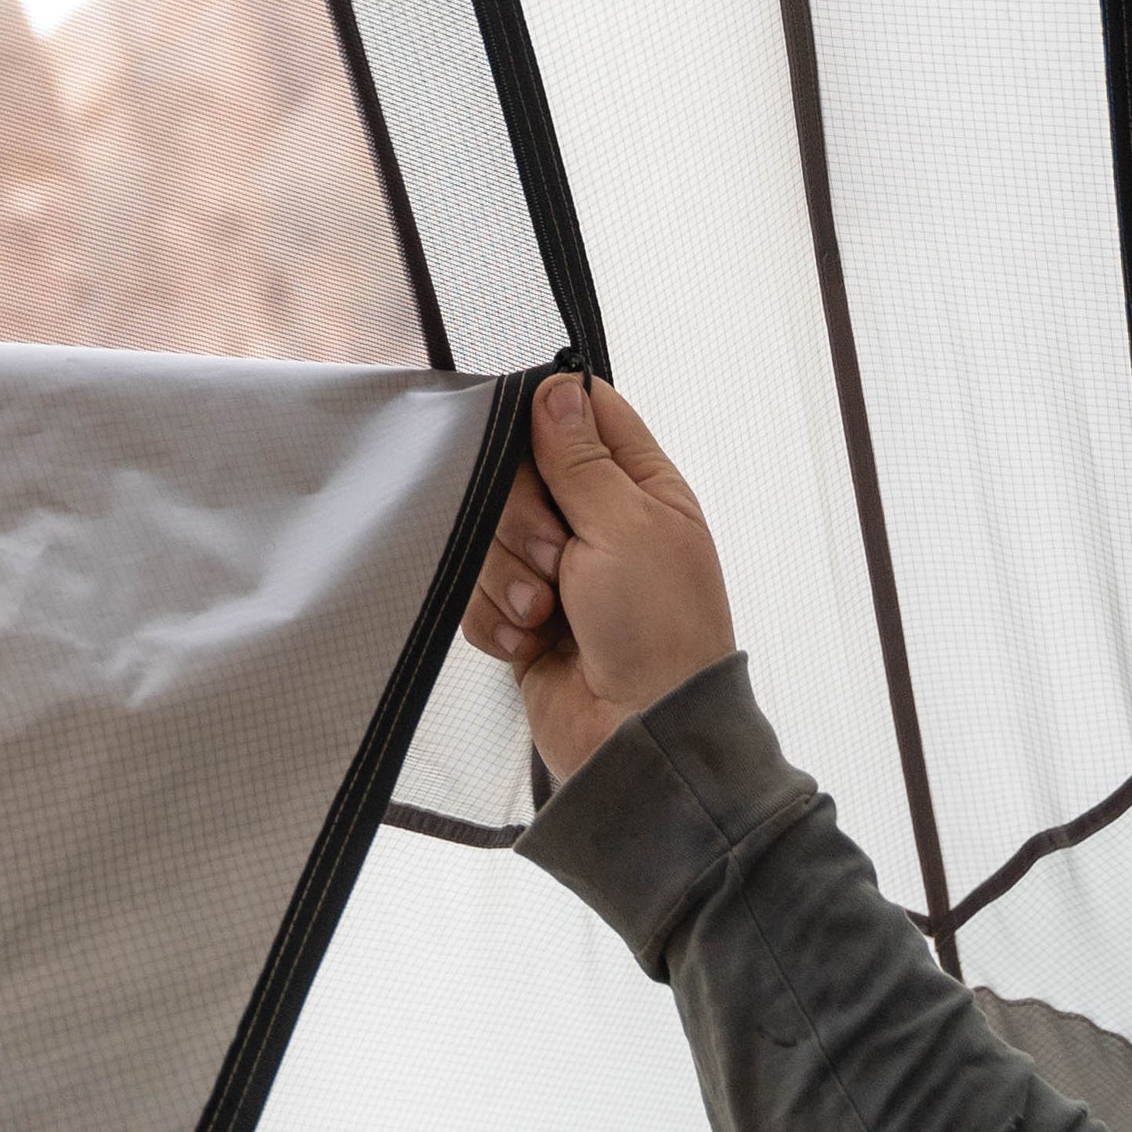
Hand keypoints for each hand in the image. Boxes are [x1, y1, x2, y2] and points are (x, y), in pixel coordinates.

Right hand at [459, 372, 734, 785]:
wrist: (637, 743)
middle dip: (523, 520)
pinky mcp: (521, 618)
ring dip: (509, 576)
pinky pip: (475, 590)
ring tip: (546, 616)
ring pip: (489, 534)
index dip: (548, 415)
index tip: (525, 438)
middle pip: (519, 473)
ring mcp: (557, 572)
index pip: (586, 413)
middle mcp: (597, 522)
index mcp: (639, 488)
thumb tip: (557, 388)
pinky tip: (530, 644)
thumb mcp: (626, 528)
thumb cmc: (657, 632)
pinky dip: (496, 618)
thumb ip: (582, 459)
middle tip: (556, 559)